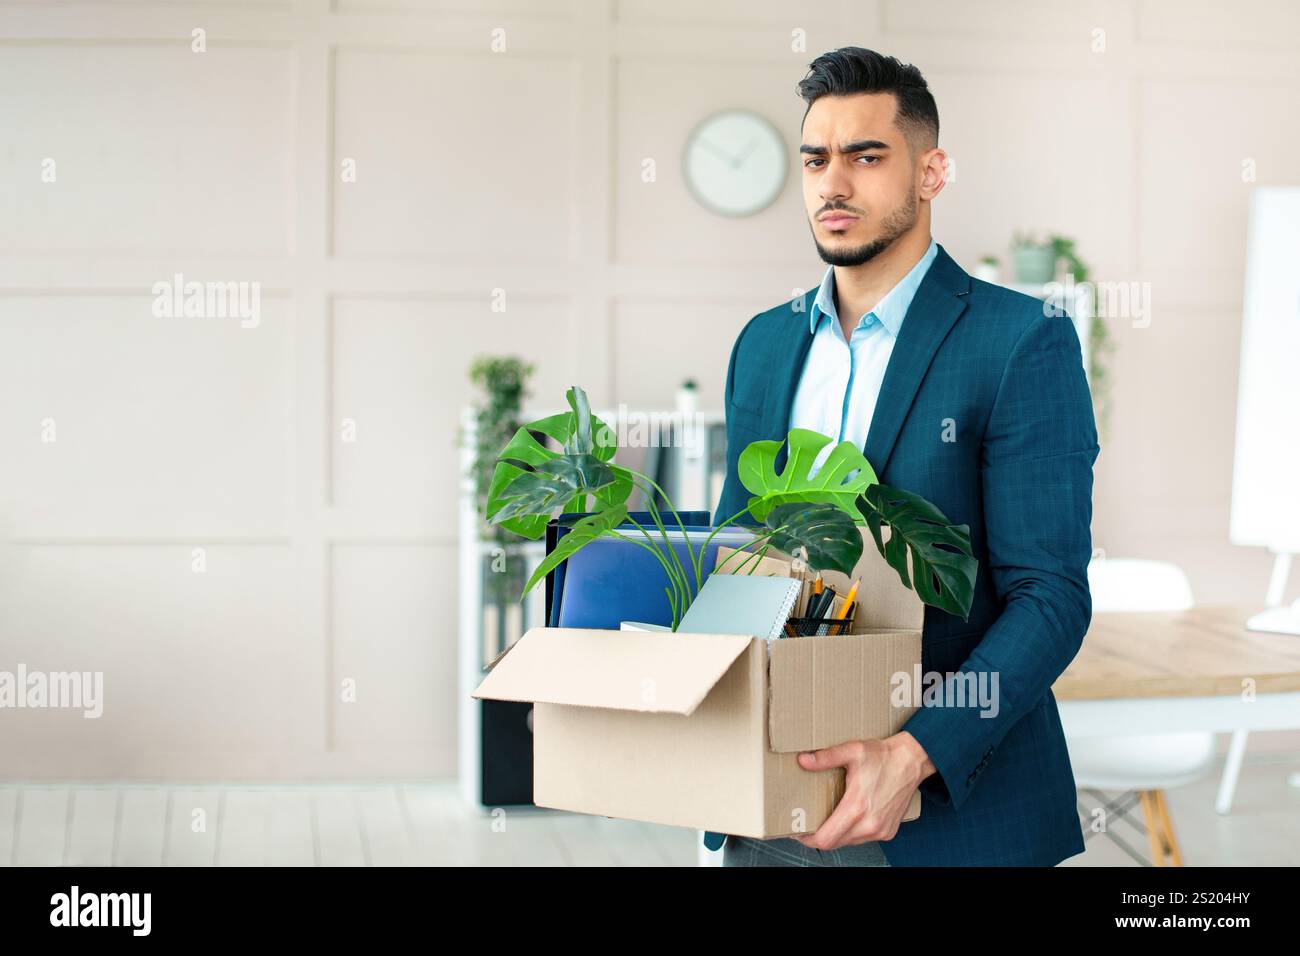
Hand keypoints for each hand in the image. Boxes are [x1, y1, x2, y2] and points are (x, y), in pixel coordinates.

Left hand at [793, 731, 934, 850]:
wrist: (912, 760)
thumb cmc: (883, 756)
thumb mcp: (851, 751)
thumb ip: (825, 757)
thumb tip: (803, 760)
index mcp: (856, 808)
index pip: (825, 839)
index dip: (808, 839)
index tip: (799, 831)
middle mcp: (870, 824)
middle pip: (834, 843)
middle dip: (819, 836)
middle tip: (808, 823)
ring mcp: (880, 830)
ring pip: (849, 842)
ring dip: (836, 834)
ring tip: (827, 818)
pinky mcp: (888, 831)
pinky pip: (863, 839)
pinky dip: (852, 832)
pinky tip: (848, 817)